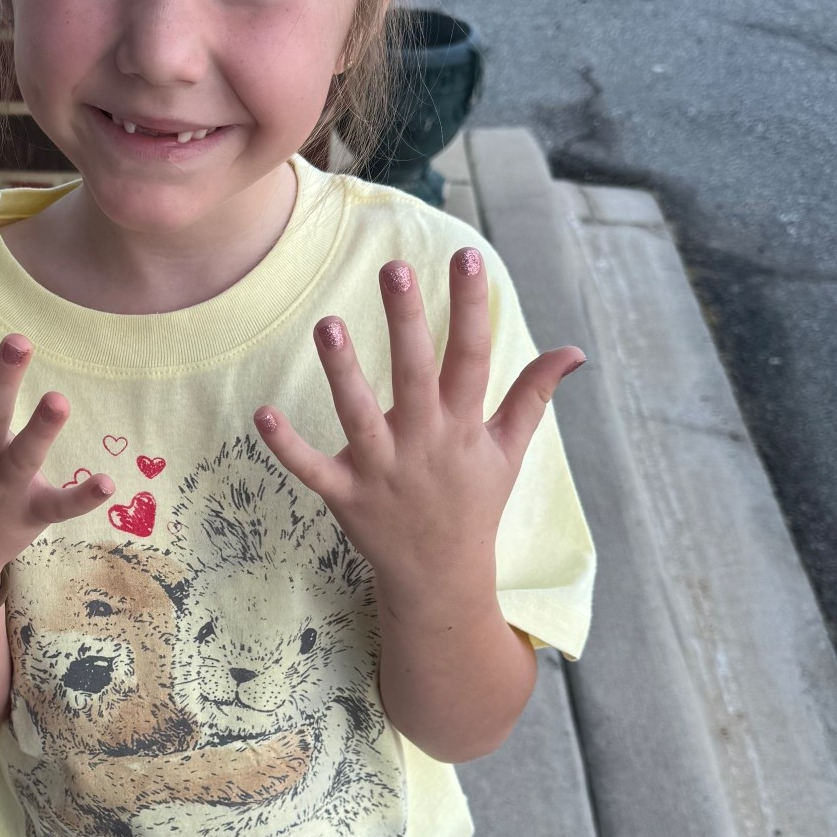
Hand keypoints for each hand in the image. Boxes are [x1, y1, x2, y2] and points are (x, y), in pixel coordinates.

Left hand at [252, 250, 584, 609]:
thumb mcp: (508, 452)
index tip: (466, 256)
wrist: (441, 580)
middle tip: (395, 268)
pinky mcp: (347, 497)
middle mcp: (424, 443)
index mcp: (463, 426)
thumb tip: (573, 351)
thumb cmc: (473, 505)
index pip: (472, 356)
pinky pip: (313, 469)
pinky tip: (262, 415)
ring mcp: (383, 471)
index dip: (470, 306)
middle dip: (407, 322)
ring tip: (328, 323)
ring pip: (360, 416)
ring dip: (343, 372)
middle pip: (416, 375)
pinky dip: (287, 446)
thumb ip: (532, 396)